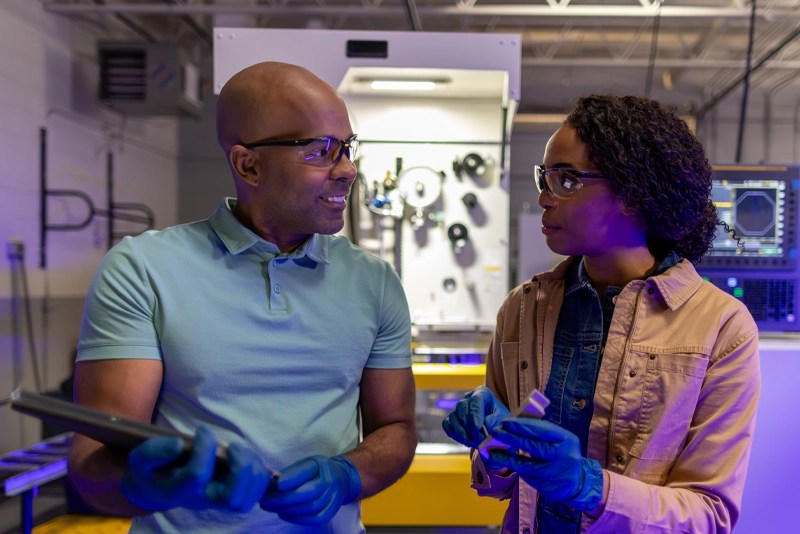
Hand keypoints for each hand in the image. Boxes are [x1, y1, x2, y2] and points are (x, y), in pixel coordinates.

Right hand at [121, 426, 270, 511]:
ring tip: (237, 449)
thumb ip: (155, 452)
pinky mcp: (235, 495)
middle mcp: (204, 499)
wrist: (159, 487)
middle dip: (240, 469)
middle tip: (231, 447)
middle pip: (233, 499)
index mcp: (180, 490)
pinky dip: (258, 473)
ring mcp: (221, 500)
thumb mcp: (141, 458)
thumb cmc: (153, 470)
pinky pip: (257, 492)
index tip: (202, 430)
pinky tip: (244, 456)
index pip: (197, 474)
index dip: (204, 448)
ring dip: (251, 468)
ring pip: (248, 497)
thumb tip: (179, 445)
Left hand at [260, 455, 360, 524]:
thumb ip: (288, 473)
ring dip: (288, 510)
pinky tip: (284, 514)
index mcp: (321, 464)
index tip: (272, 485)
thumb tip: (268, 480)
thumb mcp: (304, 464)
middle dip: (284, 499)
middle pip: (309, 492)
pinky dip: (298, 519)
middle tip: (265, 501)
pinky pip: (316, 518)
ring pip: (312, 507)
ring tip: (271, 507)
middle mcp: (331, 480)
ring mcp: (334, 496)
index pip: (306, 472)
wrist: (340, 478)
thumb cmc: (316, 471)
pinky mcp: (332, 510)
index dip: (289, 480)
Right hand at [441, 386, 509, 447]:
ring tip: (472, 442)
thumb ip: (495, 420)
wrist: (493, 427)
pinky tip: (465, 441)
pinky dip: (454, 434)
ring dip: (461, 432)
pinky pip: (447, 425)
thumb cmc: (499, 420)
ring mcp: (458, 408)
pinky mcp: (451, 419)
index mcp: (482, 393)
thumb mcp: (502, 419)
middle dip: (468, 424)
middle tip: (476, 438)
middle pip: (461, 407)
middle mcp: (468, 398)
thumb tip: (486, 425)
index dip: (475, 414)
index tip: (478, 428)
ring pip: (453, 417)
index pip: (476, 400)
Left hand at [488, 417, 603, 510]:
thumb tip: (517, 422)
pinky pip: (525, 472)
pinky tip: (499, 459)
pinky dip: (511, 465)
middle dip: (512, 438)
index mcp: (566, 439)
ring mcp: (553, 471)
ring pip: (527, 463)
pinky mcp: (545, 483)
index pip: (543, 430)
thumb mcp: (560, 440)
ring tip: (492, 448)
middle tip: (496, 431)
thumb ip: (543, 432)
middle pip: (534, 446)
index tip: (507, 421)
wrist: (577, 482)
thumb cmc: (563, 454)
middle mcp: (561, 456)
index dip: (523, 425)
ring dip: (507, 455)